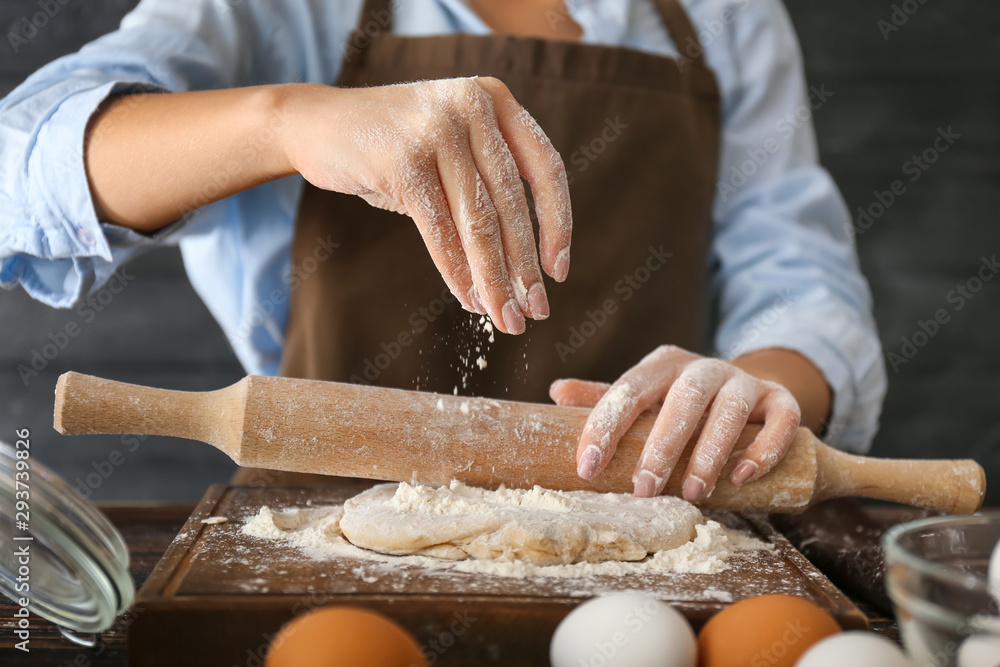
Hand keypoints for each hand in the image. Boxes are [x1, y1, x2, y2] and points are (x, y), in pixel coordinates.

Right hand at [278, 78, 572, 334]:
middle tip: (535, 312)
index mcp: (495, 99)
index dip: (558, 225)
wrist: (316, 125)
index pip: (546, 169)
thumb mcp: (451, 147)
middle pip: (512, 204)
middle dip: (525, 267)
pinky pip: (441, 231)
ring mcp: (437, 130)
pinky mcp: (403, 162)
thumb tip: (527, 269)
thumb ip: (489, 183)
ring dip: (495, 279)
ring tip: (504, 319)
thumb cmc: (392, 146)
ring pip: (479, 223)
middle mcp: (472, 106)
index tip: (558, 272)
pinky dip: (457, 272)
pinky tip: (469, 300)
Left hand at [549, 345, 801, 501]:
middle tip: (644, 489)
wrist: (747, 396)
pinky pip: (781, 420)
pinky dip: (762, 448)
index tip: (588, 466)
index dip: (606, 426)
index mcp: (664, 365)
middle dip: (662, 445)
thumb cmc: (682, 405)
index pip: (629, 390)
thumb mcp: (645, 399)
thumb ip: (606, 399)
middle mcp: (705, 368)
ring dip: (711, 452)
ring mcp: (746, 382)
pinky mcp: (782, 401)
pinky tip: (741, 477)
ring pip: (730, 408)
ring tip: (694, 492)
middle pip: (684, 398)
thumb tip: (555, 392)